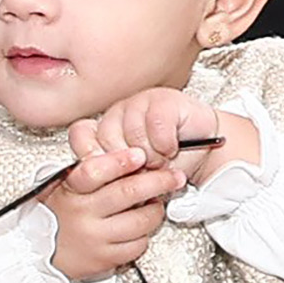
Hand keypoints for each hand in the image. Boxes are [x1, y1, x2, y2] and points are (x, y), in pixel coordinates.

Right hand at [45, 148, 183, 280]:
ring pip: (140, 221)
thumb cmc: (61, 214)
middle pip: (128, 193)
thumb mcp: (65, 187)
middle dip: (158, 182)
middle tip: (174, 177)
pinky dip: (145, 234)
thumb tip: (130, 154)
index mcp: (71, 190)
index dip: (120, 161)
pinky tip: (141, 226)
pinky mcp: (105, 259)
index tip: (139, 155)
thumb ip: (91, 170)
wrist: (41, 254)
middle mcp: (82, 214)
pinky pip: (138, 244)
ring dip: (156, 210)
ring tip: (156, 203)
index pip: (95, 171)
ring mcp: (94, 238)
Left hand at [72, 90, 258, 184]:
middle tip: (144, 170)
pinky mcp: (162, 98)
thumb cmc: (169, 162)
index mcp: (105, 130)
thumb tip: (94, 184)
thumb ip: (113, 176)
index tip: (110, 175)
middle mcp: (117, 113)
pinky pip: (156, 126)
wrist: (204, 150)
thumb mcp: (135, 178)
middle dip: (128, 164)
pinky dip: (166, 144)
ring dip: (151, 155)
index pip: (79, 136)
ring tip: (161, 159)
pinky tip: (172, 147)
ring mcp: (138, 102)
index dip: (92, 158)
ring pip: (132, 133)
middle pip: (106, 138)